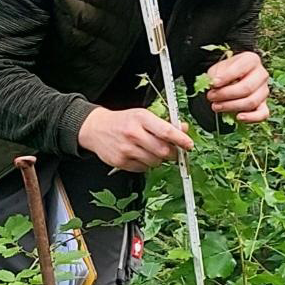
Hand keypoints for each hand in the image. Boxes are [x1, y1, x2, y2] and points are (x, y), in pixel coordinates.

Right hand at [78, 105, 192, 171]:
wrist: (96, 129)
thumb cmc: (122, 121)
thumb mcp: (143, 116)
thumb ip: (164, 123)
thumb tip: (183, 129)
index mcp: (141, 118)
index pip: (166, 131)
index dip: (181, 140)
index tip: (189, 145)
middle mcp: (133, 133)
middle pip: (163, 150)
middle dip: (172, 153)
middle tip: (173, 151)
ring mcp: (126, 149)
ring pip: (155, 162)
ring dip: (159, 160)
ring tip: (152, 151)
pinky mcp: (121, 162)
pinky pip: (143, 168)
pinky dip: (146, 164)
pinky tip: (140, 155)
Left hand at [204, 51, 270, 122]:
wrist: (233, 80)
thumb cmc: (225, 73)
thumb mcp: (218, 68)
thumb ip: (216, 75)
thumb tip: (214, 85)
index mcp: (252, 60)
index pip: (240, 69)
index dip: (226, 77)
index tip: (214, 84)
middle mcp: (261, 74)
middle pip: (246, 88)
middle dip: (226, 94)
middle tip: (211, 96)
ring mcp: (264, 90)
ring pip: (251, 102)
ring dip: (231, 106)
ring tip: (216, 106)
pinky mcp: (264, 105)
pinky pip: (263, 114)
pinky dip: (251, 118)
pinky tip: (238, 117)